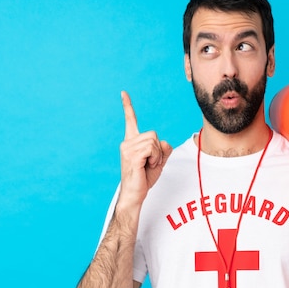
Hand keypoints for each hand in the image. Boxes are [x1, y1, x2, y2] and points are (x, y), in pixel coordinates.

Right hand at [119, 91, 172, 206]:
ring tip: (148, 166)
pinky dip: (155, 158)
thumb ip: (163, 150)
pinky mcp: (132, 155)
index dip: (127, 106)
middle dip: (158, 150)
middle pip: (154, 134)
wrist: (134, 195)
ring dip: (157, 156)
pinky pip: (152, 149)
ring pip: (154, 142)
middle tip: (151, 163)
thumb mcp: (158, 161)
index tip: (123, 93)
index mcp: (131, 142)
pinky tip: (147, 166)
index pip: (130, 120)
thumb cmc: (144, 179)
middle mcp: (127, 142)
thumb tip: (165, 142)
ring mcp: (127, 148)